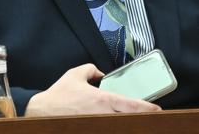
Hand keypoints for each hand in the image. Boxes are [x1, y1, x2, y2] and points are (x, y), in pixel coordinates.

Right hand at [24, 63, 161, 116]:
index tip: (157, 109)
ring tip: (137, 121)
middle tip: (151, 117)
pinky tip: (117, 122)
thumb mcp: (75, 74)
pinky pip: (106, 128)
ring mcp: (97, 125)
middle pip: (128, 119)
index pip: (130, 105)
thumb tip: (100, 73)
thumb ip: (91, 69)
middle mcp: (103, 115)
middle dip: (140, 118)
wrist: (41, 114)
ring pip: (119, 125)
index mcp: (102, 100)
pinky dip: (113, 125)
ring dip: (128, 123)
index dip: (146, 108)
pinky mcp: (91, 129)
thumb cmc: (58, 96)